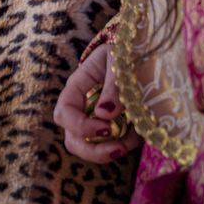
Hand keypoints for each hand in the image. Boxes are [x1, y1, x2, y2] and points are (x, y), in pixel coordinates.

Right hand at [54, 43, 141, 162]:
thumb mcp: (118, 61)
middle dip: (93, 150)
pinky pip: (112, 146)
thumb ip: (113, 86)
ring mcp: (95, 121)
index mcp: (77, 88)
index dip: (80, 126)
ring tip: (132, 141)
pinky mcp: (113, 129)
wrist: (140, 53)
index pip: (64, 113)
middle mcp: (81, 108)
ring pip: (89, 148)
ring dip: (109, 151)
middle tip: (118, 149)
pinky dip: (126, 145)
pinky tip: (139, 134)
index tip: (106, 128)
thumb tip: (104, 114)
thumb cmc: (125, 52)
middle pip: (72, 139)